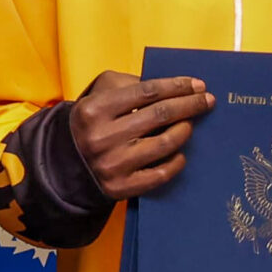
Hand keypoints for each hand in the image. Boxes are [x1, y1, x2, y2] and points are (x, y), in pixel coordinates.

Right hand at [67, 72, 214, 200]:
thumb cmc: (90, 122)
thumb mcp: (98, 94)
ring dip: (184, 131)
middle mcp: (102, 137)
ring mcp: (112, 164)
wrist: (65, 163)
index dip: (177, 86)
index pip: (147, 92)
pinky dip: (176, 162)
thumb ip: (128, 84)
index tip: (198, 85)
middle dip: (190, 105)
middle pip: (160, 114)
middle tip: (207, 100)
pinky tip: (180, 153)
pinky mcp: (119, 187)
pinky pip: (159, 174)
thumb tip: (169, 88)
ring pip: (164, 143)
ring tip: (190, 125)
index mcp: (95, 109)